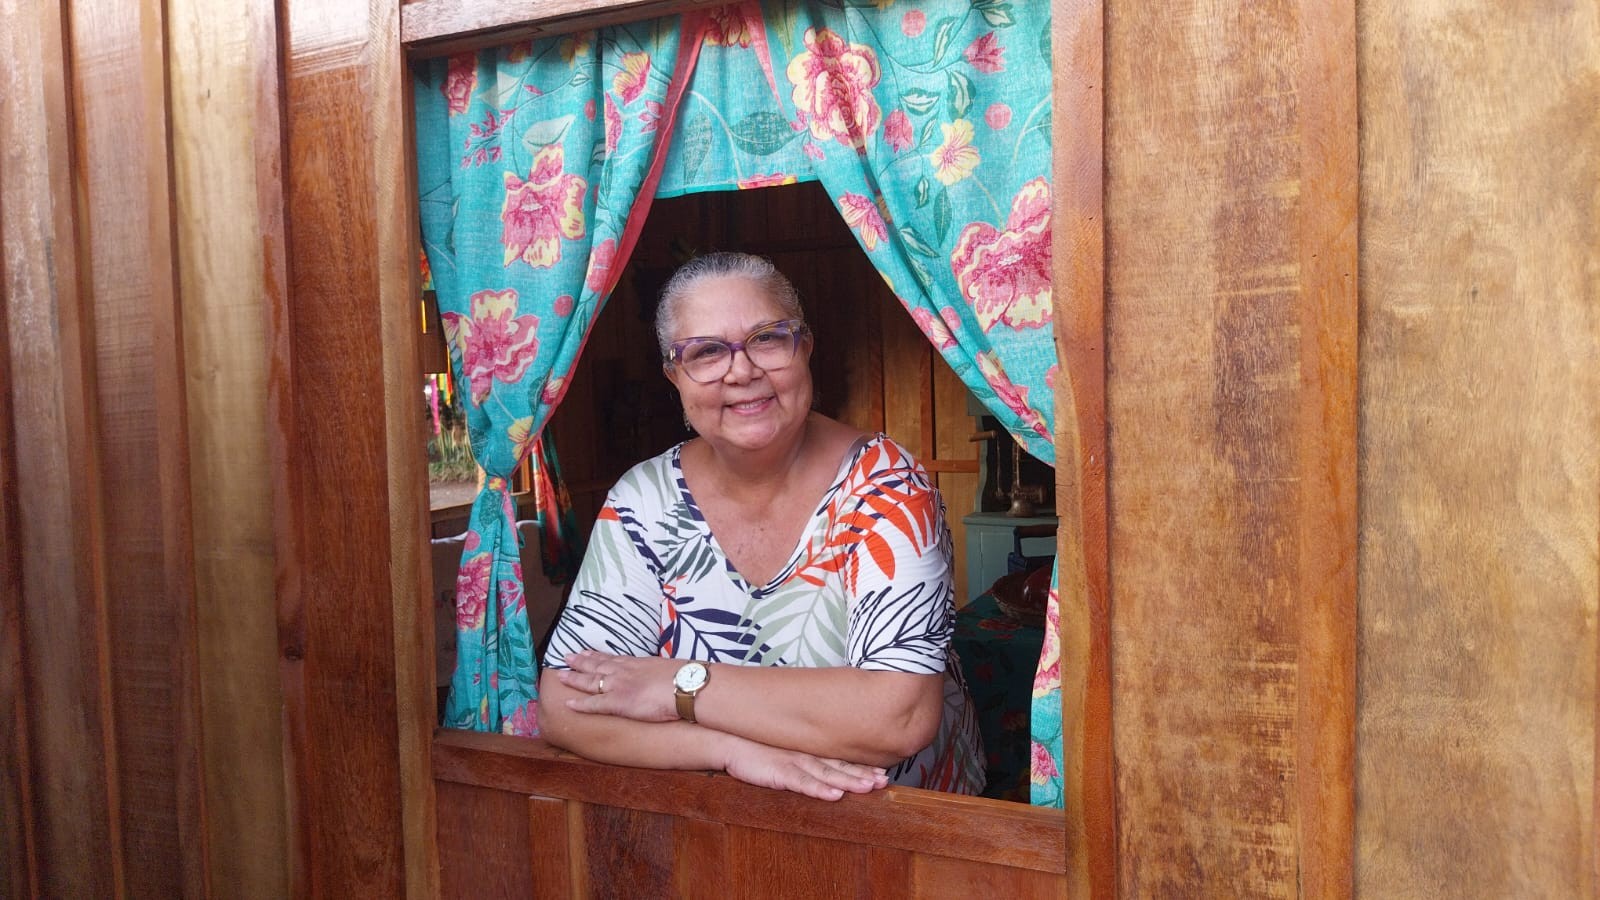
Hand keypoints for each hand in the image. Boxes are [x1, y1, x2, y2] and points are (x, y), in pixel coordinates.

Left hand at [557, 650, 680, 721]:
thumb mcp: (669, 668)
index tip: (587, 651)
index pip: (613, 657)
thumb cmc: (684, 678)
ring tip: (560, 676)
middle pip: (597, 665)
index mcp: (637, 663)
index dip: (598, 655)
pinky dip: (580, 704)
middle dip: (580, 661)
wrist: (686, 685)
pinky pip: (594, 704)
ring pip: (590, 680)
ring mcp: (619, 685)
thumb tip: (664, 675)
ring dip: (574, 678)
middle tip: (566, 657)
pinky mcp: (618, 702)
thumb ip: (659, 671)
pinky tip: (568, 704)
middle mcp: (624, 671)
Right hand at [721, 739, 889, 801]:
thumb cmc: (755, 750)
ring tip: (869, 787)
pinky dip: (819, 789)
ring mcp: (794, 763)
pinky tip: (834, 795)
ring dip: (849, 781)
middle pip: (840, 767)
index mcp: (809, 753)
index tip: (884, 774)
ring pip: (827, 774)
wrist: (728, 741)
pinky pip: (802, 782)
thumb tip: (820, 771)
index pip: (841, 761)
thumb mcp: (783, 755)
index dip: (862, 768)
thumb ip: (802, 762)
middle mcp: (806, 757)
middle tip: (885, 781)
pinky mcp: (779, 772)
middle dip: (863, 775)